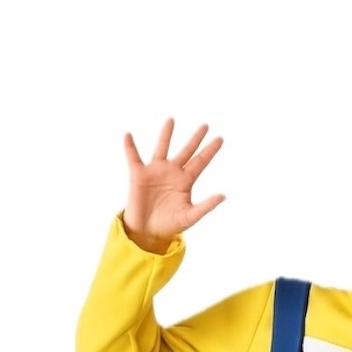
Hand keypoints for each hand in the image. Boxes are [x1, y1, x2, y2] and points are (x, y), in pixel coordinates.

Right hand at [122, 119, 224, 252]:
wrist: (148, 231)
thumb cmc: (170, 224)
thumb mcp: (190, 216)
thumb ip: (206, 206)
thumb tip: (223, 196)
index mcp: (186, 181)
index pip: (200, 162)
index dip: (210, 151)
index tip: (220, 138)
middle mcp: (172, 172)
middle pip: (186, 151)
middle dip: (196, 139)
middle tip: (206, 125)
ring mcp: (156, 171)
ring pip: (162, 147)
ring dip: (166, 134)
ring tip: (171, 120)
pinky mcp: (139, 175)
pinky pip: (133, 157)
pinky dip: (130, 147)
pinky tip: (128, 135)